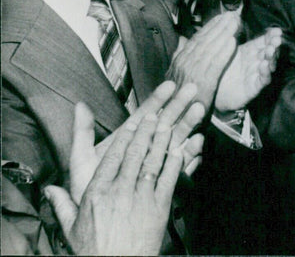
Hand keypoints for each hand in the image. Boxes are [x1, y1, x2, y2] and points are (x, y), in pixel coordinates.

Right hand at [45, 103, 189, 255]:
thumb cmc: (95, 251)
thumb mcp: (71, 228)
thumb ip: (62, 204)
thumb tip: (49, 190)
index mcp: (98, 193)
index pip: (112, 157)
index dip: (124, 137)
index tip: (131, 123)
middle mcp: (120, 192)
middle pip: (134, 154)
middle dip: (145, 132)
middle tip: (153, 115)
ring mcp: (141, 199)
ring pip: (152, 163)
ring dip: (161, 142)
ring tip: (168, 125)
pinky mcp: (159, 208)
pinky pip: (169, 180)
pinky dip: (175, 163)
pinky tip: (180, 150)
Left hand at [75, 81, 205, 203]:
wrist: (100, 227)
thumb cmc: (88, 193)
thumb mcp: (81, 161)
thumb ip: (82, 134)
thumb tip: (79, 106)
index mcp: (126, 142)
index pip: (144, 115)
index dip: (157, 98)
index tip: (170, 85)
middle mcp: (143, 150)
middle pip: (163, 123)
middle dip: (178, 105)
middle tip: (192, 89)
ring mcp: (155, 165)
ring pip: (175, 141)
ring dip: (188, 125)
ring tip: (199, 110)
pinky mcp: (164, 182)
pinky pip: (180, 167)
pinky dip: (189, 155)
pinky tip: (199, 143)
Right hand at [165, 12, 239, 109]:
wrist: (173, 122)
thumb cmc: (178, 99)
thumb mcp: (175, 76)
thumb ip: (180, 57)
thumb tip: (182, 39)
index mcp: (178, 61)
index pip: (196, 39)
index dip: (210, 27)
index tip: (221, 17)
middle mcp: (183, 64)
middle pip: (204, 40)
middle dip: (219, 26)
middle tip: (232, 14)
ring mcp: (192, 73)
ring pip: (211, 48)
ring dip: (224, 33)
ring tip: (235, 22)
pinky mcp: (202, 83)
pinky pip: (215, 64)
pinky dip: (224, 52)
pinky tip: (233, 42)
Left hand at [215, 27, 281, 111]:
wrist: (212, 92)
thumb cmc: (219, 70)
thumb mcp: (224, 51)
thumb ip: (230, 36)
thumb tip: (233, 17)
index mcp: (250, 51)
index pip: (264, 41)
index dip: (271, 35)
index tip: (276, 30)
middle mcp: (256, 61)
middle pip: (269, 51)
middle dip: (274, 44)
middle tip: (277, 39)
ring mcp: (256, 74)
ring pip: (269, 64)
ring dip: (272, 57)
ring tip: (271, 49)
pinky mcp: (254, 87)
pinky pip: (262, 79)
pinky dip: (265, 72)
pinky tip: (264, 65)